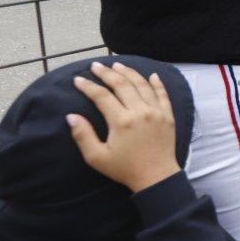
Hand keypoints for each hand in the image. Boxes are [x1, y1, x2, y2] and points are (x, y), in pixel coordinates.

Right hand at [67, 62, 181, 193]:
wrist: (157, 176)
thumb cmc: (124, 169)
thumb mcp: (97, 157)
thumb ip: (83, 135)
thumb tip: (71, 116)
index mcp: (121, 121)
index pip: (102, 96)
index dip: (88, 86)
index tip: (78, 79)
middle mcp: (140, 111)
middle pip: (122, 85)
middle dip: (107, 73)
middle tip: (96, 65)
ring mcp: (157, 111)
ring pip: (142, 85)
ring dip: (129, 73)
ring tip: (118, 64)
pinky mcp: (168, 115)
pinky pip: (163, 94)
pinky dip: (157, 83)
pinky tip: (152, 75)